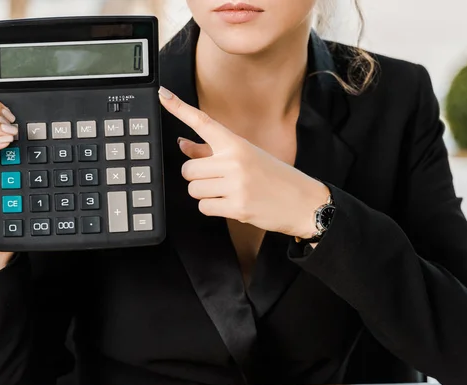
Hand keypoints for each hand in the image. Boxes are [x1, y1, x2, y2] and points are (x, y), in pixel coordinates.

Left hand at [159, 87, 329, 238]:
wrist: (303, 201)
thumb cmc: (274, 176)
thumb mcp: (246, 157)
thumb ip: (210, 151)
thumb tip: (182, 144)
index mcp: (236, 144)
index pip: (202, 121)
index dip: (179, 107)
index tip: (163, 94)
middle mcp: (235, 161)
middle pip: (188, 170)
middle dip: (196, 178)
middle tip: (216, 180)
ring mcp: (236, 184)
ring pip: (194, 189)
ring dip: (204, 194)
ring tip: (227, 192)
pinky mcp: (237, 206)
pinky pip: (203, 207)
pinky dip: (212, 208)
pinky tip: (230, 204)